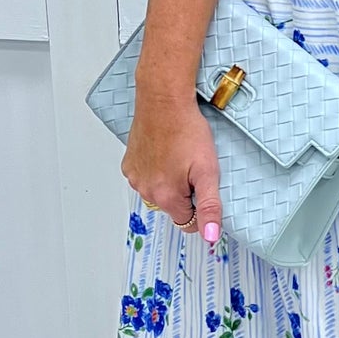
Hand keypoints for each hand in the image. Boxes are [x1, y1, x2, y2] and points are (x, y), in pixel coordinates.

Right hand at [122, 93, 224, 243]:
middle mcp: (145, 191)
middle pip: (173, 207)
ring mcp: (134, 177)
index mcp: (165, 197)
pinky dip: (156, 169)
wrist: (164, 101)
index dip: (200, 205)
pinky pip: (146, 177)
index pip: (188, 222)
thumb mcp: (208, 170)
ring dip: (170, 180)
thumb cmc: (187, 130)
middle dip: (185, 192)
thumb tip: (210, 236)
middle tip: (192, 165)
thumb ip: (210, 206)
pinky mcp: (129, 164)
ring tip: (178, 155)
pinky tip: (165, 150)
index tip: (202, 184)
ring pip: (159, 192)